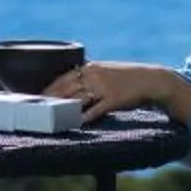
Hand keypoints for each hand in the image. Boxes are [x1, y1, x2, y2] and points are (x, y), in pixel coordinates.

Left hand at [47, 60, 186, 119]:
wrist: (151, 80)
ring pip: (79, 99)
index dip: (50, 89)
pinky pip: (96, 110)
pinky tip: (76, 123)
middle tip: (39, 110)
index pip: (64, 78)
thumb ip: (89, 77)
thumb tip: (72, 86)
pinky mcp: (114, 100)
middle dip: (52, 100)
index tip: (38, 97)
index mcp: (91, 67)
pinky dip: (85, 117)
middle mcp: (95, 75)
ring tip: (52, 118)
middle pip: (67, 89)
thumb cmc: (127, 78)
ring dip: (64, 109)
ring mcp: (104, 88)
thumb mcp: (106, 71)